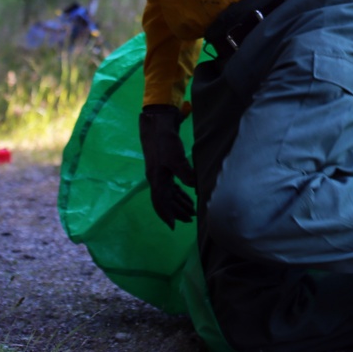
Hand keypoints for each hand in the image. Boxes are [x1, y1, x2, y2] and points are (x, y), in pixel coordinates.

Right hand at [138, 104, 196, 228]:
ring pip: (170, 193)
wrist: (157, 124)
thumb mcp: (175, 157)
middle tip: (190, 219)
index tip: (173, 226)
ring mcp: (161, 173)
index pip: (160, 202)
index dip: (166, 215)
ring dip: (180, 202)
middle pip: (166, 200)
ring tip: (192, 210)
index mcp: (157, 179)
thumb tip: (195, 187)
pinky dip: (180, 192)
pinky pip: (172, 185)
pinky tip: (189, 195)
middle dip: (177, 211)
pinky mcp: (166, 167)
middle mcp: (157, 179)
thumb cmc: (165, 141)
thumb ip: (185, 173)